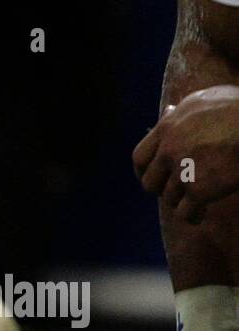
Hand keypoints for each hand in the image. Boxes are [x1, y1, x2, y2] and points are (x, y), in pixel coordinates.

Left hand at [134, 85, 238, 222]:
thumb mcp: (207, 99)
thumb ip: (183, 111)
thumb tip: (169, 111)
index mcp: (168, 127)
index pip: (139, 158)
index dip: (143, 171)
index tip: (152, 177)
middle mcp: (170, 149)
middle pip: (150, 183)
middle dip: (161, 189)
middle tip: (176, 191)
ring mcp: (183, 170)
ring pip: (170, 198)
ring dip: (182, 201)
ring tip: (196, 202)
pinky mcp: (199, 189)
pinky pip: (185, 213)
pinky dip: (192, 216)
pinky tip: (200, 215)